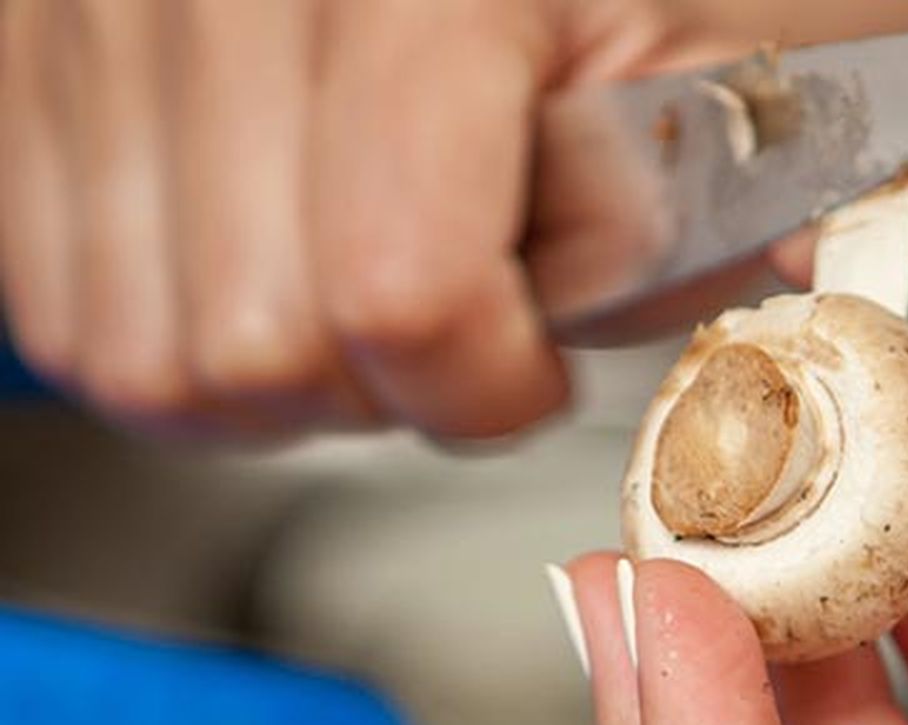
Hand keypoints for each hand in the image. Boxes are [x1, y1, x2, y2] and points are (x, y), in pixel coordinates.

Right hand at [0, 0, 752, 441]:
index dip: (490, 382)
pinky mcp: (33, 62)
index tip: (534, 366)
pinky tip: (276, 266)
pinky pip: (59, 303)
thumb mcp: (721, 64)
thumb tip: (658, 312)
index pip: (403, 288)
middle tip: (459, 319)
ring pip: (139, 354)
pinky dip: (179, 331)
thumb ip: (698, 211)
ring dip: (277, 377)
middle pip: (256, 348)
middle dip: (384, 387)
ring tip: (363, 283)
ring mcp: (99, 17)